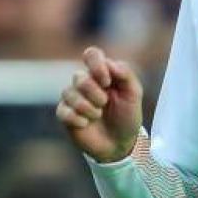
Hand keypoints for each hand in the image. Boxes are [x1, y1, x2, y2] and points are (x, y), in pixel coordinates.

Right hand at [56, 46, 142, 162]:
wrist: (120, 143)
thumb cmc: (127, 116)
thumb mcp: (134, 94)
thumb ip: (126, 74)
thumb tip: (110, 64)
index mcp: (102, 73)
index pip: (92, 54)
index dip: (96, 65)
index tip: (107, 82)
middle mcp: (85, 82)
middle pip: (79, 77)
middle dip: (95, 93)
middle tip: (105, 104)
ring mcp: (73, 98)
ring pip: (68, 92)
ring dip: (87, 107)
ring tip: (98, 115)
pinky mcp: (65, 114)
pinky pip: (63, 111)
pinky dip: (77, 119)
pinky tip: (86, 124)